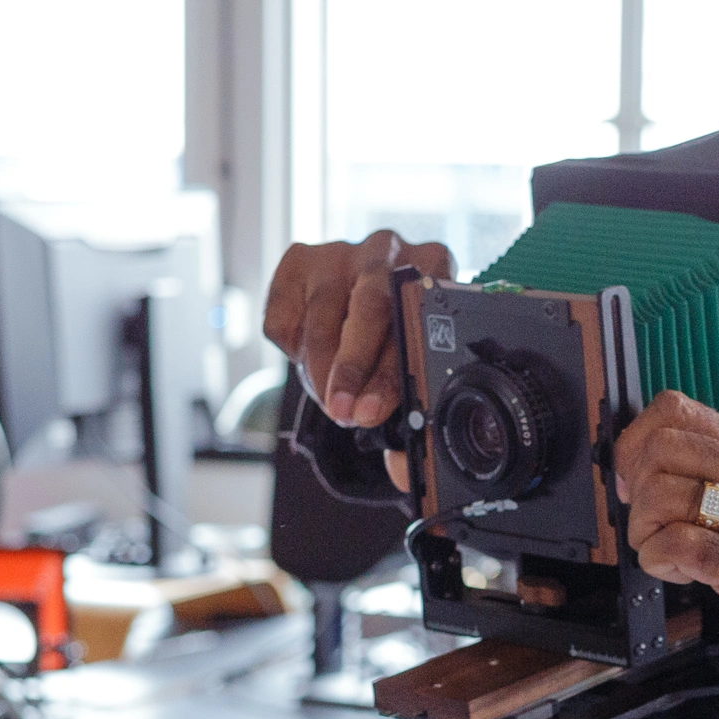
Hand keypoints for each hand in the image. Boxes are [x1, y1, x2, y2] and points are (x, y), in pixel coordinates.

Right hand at [262, 232, 453, 491]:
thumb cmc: (399, 344)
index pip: (414, 314)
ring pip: (321, 316)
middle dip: (352, 369)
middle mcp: (388, 249)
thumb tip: (402, 470)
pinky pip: (284, 318)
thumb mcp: (415, 372)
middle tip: (344, 413)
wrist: (364, 313)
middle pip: (369, 303)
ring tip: (330, 401)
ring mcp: (340, 250)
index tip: (373, 412)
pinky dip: (294, 353)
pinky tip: (313, 361)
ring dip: (320, 372)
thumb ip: (411, 415)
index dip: (391, 368)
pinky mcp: (297, 261)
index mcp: (434, 265)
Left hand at [616, 394, 718, 711]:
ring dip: (644, 533)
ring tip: (666, 553)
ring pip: (664, 496)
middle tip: (648, 523)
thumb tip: (657, 472)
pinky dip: (660, 560)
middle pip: (662, 448)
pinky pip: (681, 546)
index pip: (677, 410)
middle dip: (634, 490)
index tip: (636, 479)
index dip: (637, 442)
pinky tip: (680, 574)